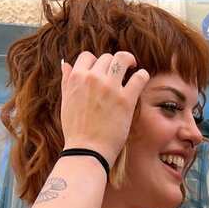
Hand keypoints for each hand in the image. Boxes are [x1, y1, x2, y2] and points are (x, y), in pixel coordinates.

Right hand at [59, 51, 150, 166]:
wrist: (87, 151)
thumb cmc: (76, 130)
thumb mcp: (66, 103)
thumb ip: (67, 82)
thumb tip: (67, 65)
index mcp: (77, 78)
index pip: (88, 56)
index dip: (96, 62)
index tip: (102, 71)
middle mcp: (93, 78)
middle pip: (107, 58)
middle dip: (112, 64)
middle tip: (119, 73)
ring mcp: (110, 87)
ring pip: (123, 60)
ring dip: (129, 61)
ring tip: (133, 68)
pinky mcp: (125, 99)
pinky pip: (139, 78)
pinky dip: (142, 75)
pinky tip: (142, 79)